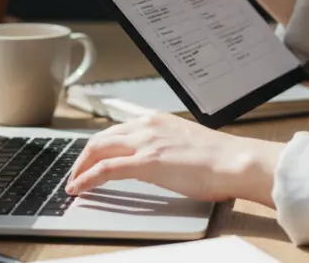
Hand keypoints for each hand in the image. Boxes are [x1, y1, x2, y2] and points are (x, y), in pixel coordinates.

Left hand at [64, 113, 282, 206]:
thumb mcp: (185, 144)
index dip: (99, 146)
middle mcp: (147, 125)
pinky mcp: (146, 162)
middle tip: (75, 173)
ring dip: (80, 166)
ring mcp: (145, 142)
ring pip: (98, 148)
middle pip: (101, 137)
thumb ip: (166, 147)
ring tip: (74, 182)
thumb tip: (158, 161)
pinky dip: (87, 178)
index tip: (90, 158)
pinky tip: (79, 188)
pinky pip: (105, 169)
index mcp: (157, 120)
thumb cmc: (219, 158)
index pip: (117, 130)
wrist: (234, 162)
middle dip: (82, 156)